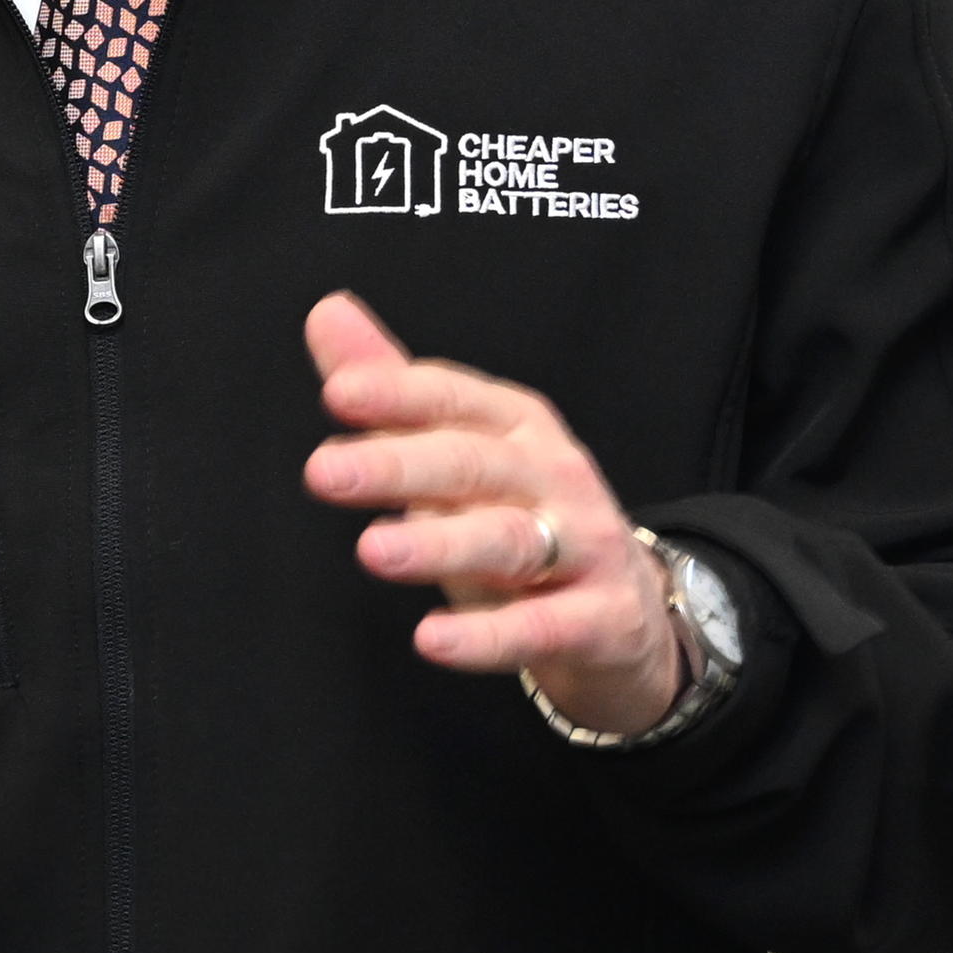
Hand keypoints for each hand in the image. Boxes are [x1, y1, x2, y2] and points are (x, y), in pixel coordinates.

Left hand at [300, 292, 685, 738]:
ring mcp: (585, 546)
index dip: (399, 395)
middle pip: (473, 465)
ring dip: (440, 545)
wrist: (630, 616)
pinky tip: (434, 640)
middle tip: (323, 472)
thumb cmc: (523, 520)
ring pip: (507, 541)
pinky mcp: (601, 619)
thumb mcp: (459, 453)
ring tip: (373, 551)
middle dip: (399, 465)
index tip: (339, 393)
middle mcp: (553, 476)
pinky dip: (490, 636)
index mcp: (516, 426)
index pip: (453, 400)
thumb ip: (394, 393)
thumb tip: (326, 312)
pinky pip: (542, 627)